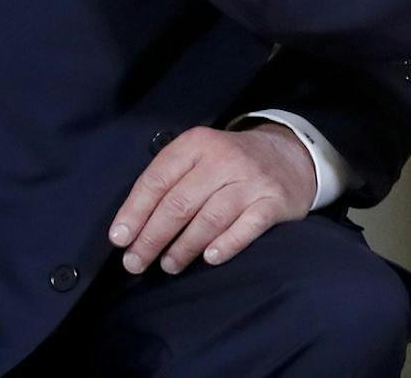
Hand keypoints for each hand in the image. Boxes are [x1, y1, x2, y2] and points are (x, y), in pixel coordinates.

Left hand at [108, 124, 316, 275]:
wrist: (290, 156)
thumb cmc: (230, 165)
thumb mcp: (199, 158)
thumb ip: (169, 183)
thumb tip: (131, 229)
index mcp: (198, 144)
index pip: (157, 180)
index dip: (134, 212)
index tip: (120, 239)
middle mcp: (225, 159)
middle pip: (179, 204)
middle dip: (152, 238)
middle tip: (136, 263)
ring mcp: (252, 180)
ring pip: (209, 219)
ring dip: (183, 248)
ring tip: (169, 265)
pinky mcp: (275, 201)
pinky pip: (247, 228)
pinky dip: (225, 245)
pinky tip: (209, 259)